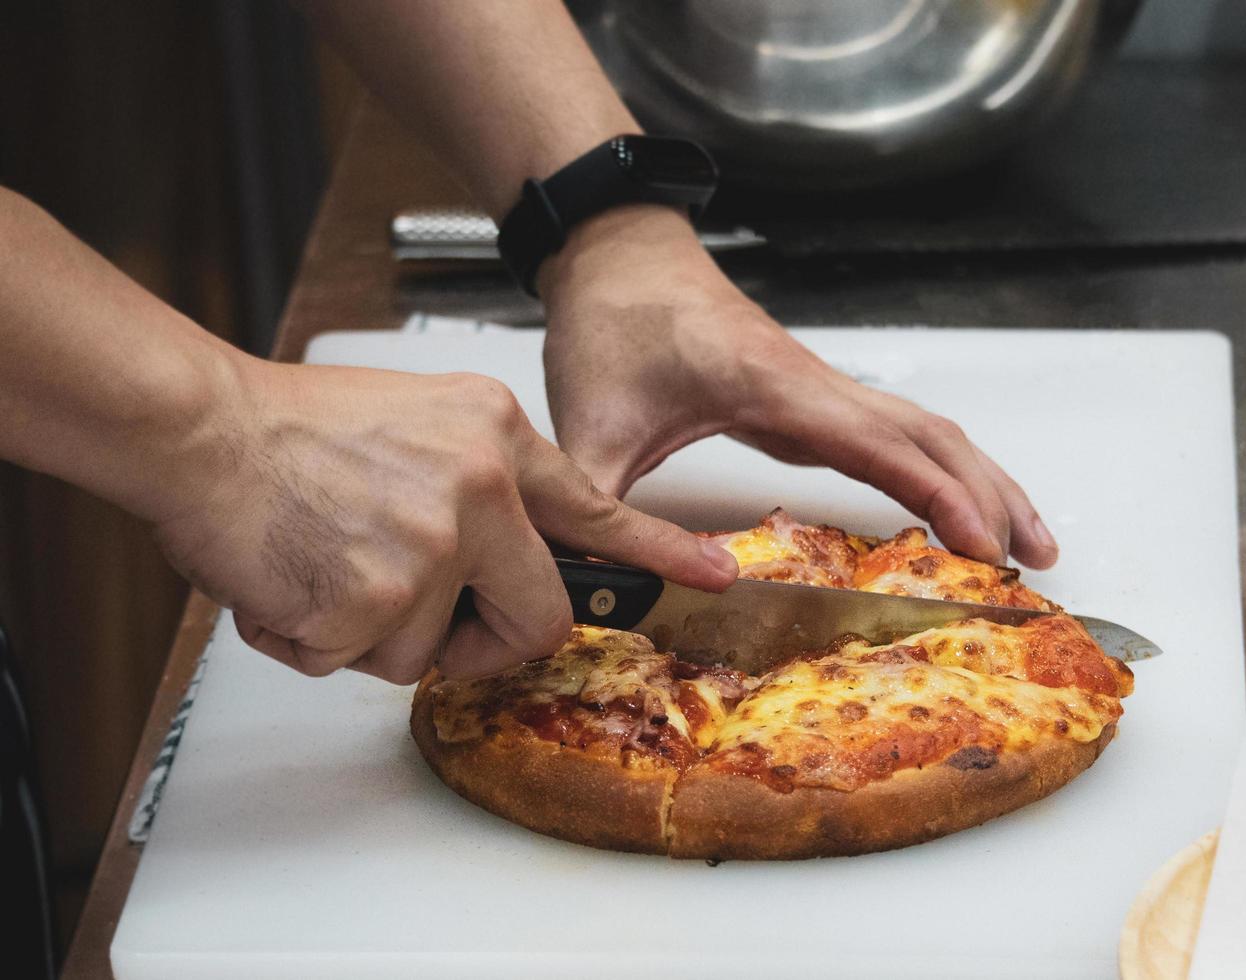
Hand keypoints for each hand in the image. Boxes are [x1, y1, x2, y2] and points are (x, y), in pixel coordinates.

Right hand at [152, 358, 736, 683]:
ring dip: (377, 632)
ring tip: (331, 564)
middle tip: (436, 622)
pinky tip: (295, 579)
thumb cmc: (292, 428)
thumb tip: (507, 555)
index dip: (658, 551)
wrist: (199, 428)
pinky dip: (319, 639)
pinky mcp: (373, 606)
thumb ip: (479, 484)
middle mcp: (479, 491)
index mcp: (496, 438)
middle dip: (487, 640)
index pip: (597, 509)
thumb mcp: (423, 422)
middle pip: (535, 618)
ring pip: (429, 652)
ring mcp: (431, 551)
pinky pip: (358, 664)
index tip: (712, 574)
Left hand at [539, 206, 1057, 568]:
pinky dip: (940, 469)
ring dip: (983, 479)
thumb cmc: (612, 325)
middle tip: (1033, 565)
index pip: (883, 448)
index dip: (943, 499)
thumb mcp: (588, 429)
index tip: (986, 551)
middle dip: (991, 497)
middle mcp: (816, 384)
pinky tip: (949, 505)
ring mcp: (821, 386)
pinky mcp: (811, 393)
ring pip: (927, 430)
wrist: (616, 254)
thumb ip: (592, 514)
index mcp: (776, 389)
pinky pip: (897, 432)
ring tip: (1026, 542)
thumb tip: (594, 592)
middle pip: (934, 437)